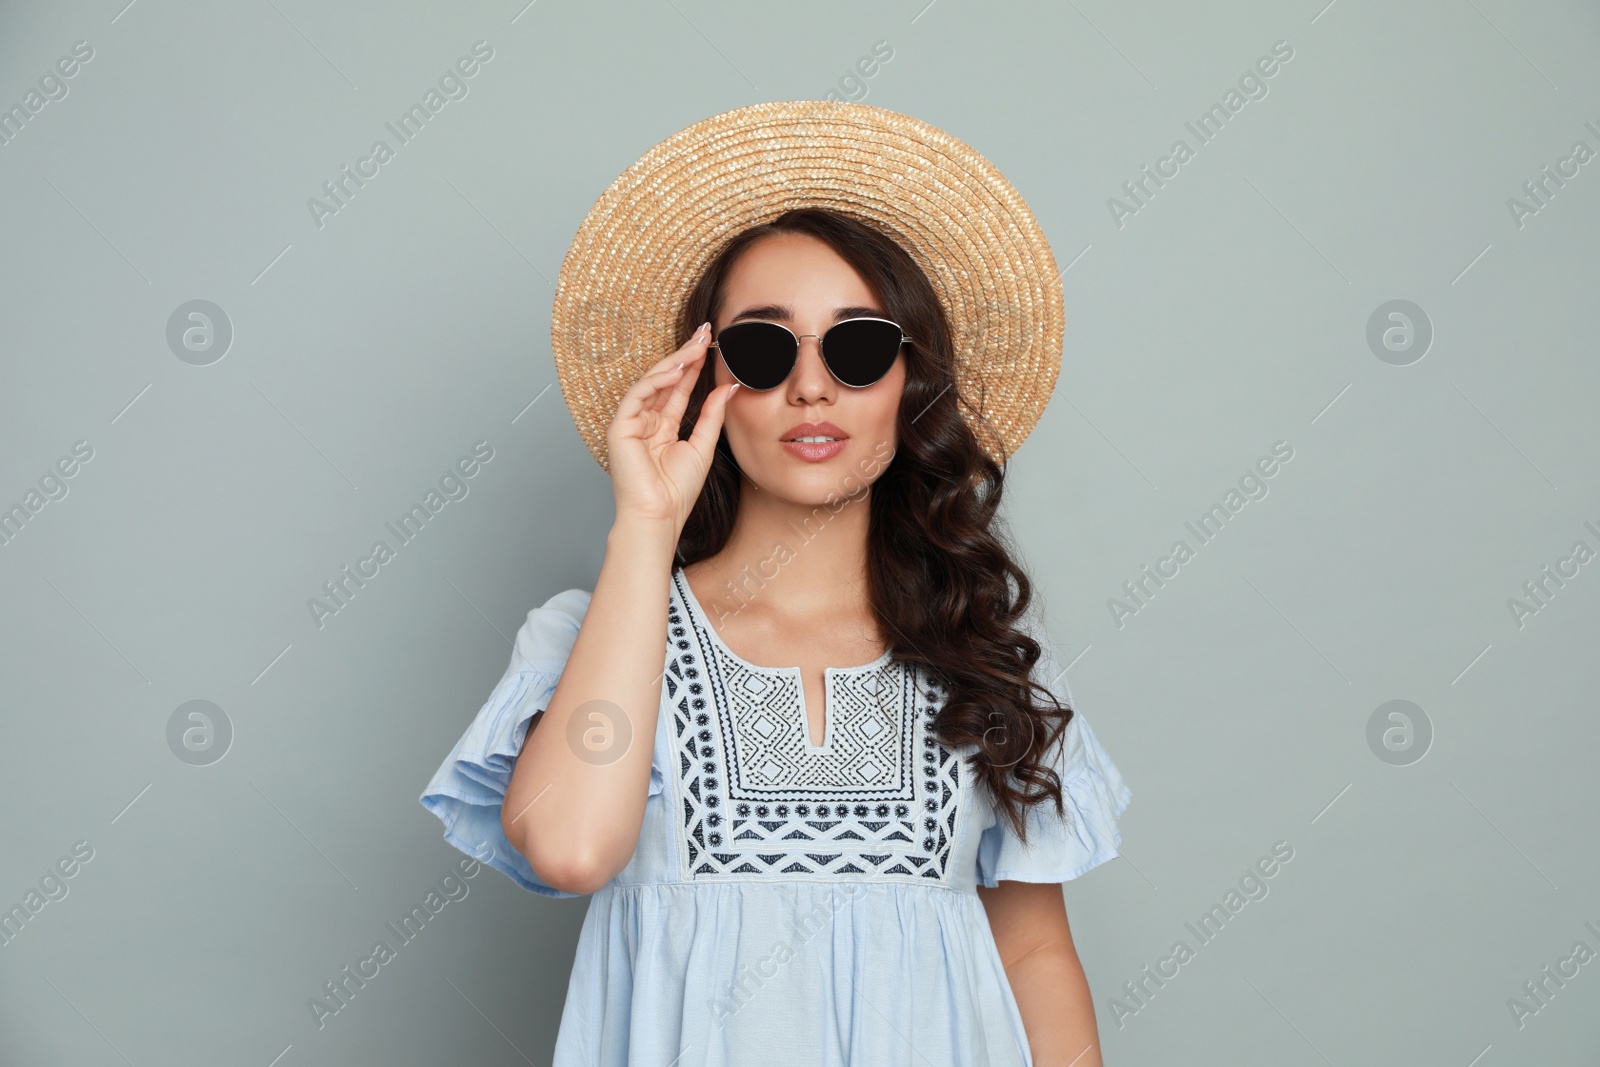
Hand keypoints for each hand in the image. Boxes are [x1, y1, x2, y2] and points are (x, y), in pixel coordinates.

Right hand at [605, 321, 738, 531]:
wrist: (659, 516)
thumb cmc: (677, 491)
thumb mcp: (703, 446)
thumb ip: (713, 415)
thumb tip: (728, 387)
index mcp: (663, 427)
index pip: (680, 389)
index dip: (695, 366)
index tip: (712, 344)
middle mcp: (646, 421)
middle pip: (667, 380)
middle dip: (686, 355)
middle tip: (705, 332)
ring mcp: (632, 423)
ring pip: (652, 383)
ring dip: (674, 363)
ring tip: (696, 346)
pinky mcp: (620, 427)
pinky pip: (638, 395)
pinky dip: (656, 381)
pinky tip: (676, 370)